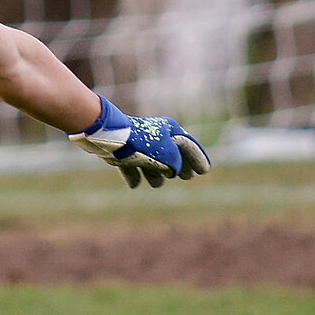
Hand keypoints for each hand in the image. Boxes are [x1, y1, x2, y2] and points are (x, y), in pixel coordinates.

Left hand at [69, 95, 210, 187]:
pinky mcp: (124, 153)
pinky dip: (133, 176)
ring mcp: (139, 145)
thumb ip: (177, 163)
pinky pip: (132, 168)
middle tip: (186, 176)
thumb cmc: (142, 143)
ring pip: (151, 165)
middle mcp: (156, 137)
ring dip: (154, 175)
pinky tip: (134, 183)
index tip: (204, 171)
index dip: (198, 158)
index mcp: (170, 131)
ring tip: (156, 181)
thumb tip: (173, 170)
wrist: (110, 136)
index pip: (189, 145)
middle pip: (172, 156)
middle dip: (178, 167)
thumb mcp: (168, 153)